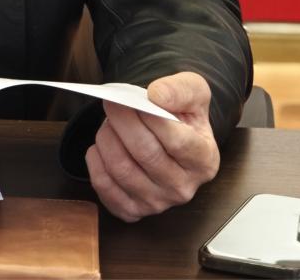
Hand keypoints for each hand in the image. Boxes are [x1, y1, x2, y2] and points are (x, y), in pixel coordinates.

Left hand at [84, 71, 219, 221]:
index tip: (135, 98)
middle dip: (122, 122)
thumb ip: (181, 89)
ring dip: (107, 138)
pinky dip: (95, 161)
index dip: (151, 117)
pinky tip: (101, 145)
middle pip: (145, 153)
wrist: (170, 135)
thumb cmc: (182, 114)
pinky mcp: (132, 210)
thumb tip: (156, 96)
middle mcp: (183, 188)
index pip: (177, 141)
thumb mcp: (193, 91)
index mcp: (204, 161)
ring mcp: (157, 203)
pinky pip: (104, 186)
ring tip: (109, 122)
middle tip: (111, 102)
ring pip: (121, 168)